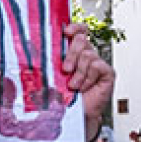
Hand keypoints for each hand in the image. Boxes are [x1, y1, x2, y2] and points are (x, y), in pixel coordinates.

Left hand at [61, 23, 114, 140]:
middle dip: (71, 54)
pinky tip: (84, 87)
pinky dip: (88, 78)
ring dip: (78, 72)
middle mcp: (87, 54)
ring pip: (88, 55)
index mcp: (74, 52)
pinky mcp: (107, 73)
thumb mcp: (53, 76)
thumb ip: (51, 61)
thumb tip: (33, 48)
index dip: (75, 27)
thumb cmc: (63, 95)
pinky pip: (97, 66)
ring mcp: (98, 63)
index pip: (79, 30)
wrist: (75, 115)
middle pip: (82, 40)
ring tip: (73, 85)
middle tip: (65, 69)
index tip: (65, 32)